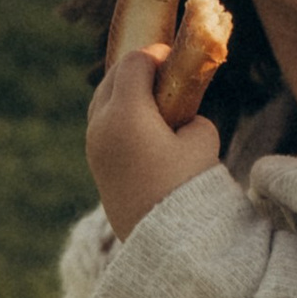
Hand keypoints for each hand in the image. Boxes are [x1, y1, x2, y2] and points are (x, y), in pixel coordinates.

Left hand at [87, 49, 221, 239]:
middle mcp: (101, 127)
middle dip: (135, 68)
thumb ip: (191, 117)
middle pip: (112, 78)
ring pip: (102, 102)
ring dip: (123, 91)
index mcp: (125, 114)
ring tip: (150, 94)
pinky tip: (140, 122)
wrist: (166, 244)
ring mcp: (94, 148)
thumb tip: (181, 118)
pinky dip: (118, 115)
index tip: (172, 53)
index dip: (156, 53)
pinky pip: (102, 126)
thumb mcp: (202, 141)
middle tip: (161, 68)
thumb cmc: (188, 189)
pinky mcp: (96, 167)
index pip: (134, 63)